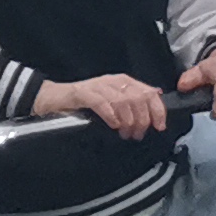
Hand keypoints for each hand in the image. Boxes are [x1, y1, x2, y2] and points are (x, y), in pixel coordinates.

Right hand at [34, 73, 169, 138]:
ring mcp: (99, 86)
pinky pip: (101, 102)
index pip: (149, 93)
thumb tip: (153, 116)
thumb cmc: (85, 103)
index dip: (157, 110)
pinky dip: (111, 114)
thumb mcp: (113, 103)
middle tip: (137, 134)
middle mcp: (114, 82)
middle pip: (138, 98)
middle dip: (142, 119)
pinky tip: (113, 125)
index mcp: (124, 82)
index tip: (159, 126)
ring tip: (125, 133)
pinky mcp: (83, 93)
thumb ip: (132, 106)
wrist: (55, 98)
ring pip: (123, 100)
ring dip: (128, 120)